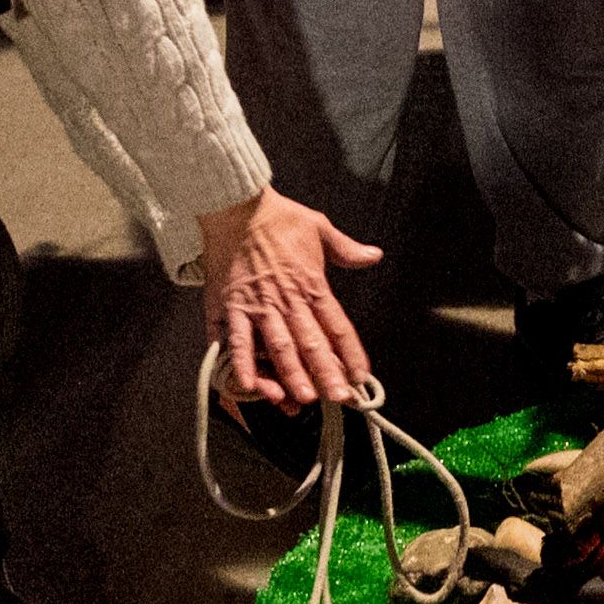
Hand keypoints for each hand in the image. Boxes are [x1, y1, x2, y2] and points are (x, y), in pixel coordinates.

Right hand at [198, 187, 381, 410]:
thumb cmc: (277, 218)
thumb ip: (347, 249)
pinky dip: (242, 363)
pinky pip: (235, 340)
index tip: (361, 374)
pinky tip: (251, 385)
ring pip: (277, 346)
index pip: (337, 324)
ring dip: (291, 373)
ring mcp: (257, 305)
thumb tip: (373, 256)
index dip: (350, 352)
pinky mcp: (230, 307)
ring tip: (303, 398)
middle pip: (311, 341)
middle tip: (338, 397)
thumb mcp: (319, 227)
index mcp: (312, 283)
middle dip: (326, 372)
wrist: (235, 206)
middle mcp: (287, 299)